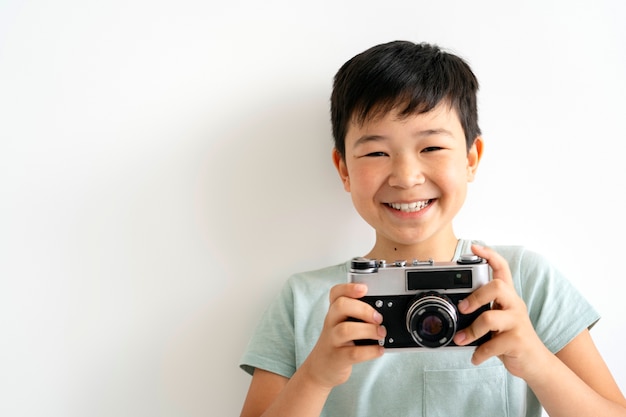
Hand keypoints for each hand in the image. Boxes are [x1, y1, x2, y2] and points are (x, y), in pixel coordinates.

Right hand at [300, 283, 385, 388]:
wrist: (320, 368)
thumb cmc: (338, 342)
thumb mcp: (342, 324)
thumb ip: (357, 314)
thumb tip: (384, 310)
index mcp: (334, 312)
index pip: (336, 293)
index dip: (349, 287)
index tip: (364, 289)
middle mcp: (331, 323)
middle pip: (340, 306)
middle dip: (363, 309)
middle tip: (378, 318)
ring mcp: (333, 341)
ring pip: (346, 330)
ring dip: (368, 330)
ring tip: (381, 333)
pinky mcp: (338, 358)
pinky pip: (354, 353)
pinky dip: (371, 351)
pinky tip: (379, 349)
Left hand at [453, 244, 549, 378]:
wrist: (535, 363)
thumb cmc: (511, 338)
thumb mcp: (498, 319)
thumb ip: (482, 310)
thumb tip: (455, 309)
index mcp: (508, 297)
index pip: (502, 269)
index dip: (489, 255)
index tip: (474, 247)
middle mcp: (515, 305)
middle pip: (497, 287)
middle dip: (476, 296)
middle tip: (462, 308)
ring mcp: (517, 323)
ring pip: (490, 318)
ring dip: (471, 331)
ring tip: (460, 339)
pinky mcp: (518, 342)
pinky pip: (492, 345)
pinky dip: (479, 353)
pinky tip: (475, 357)